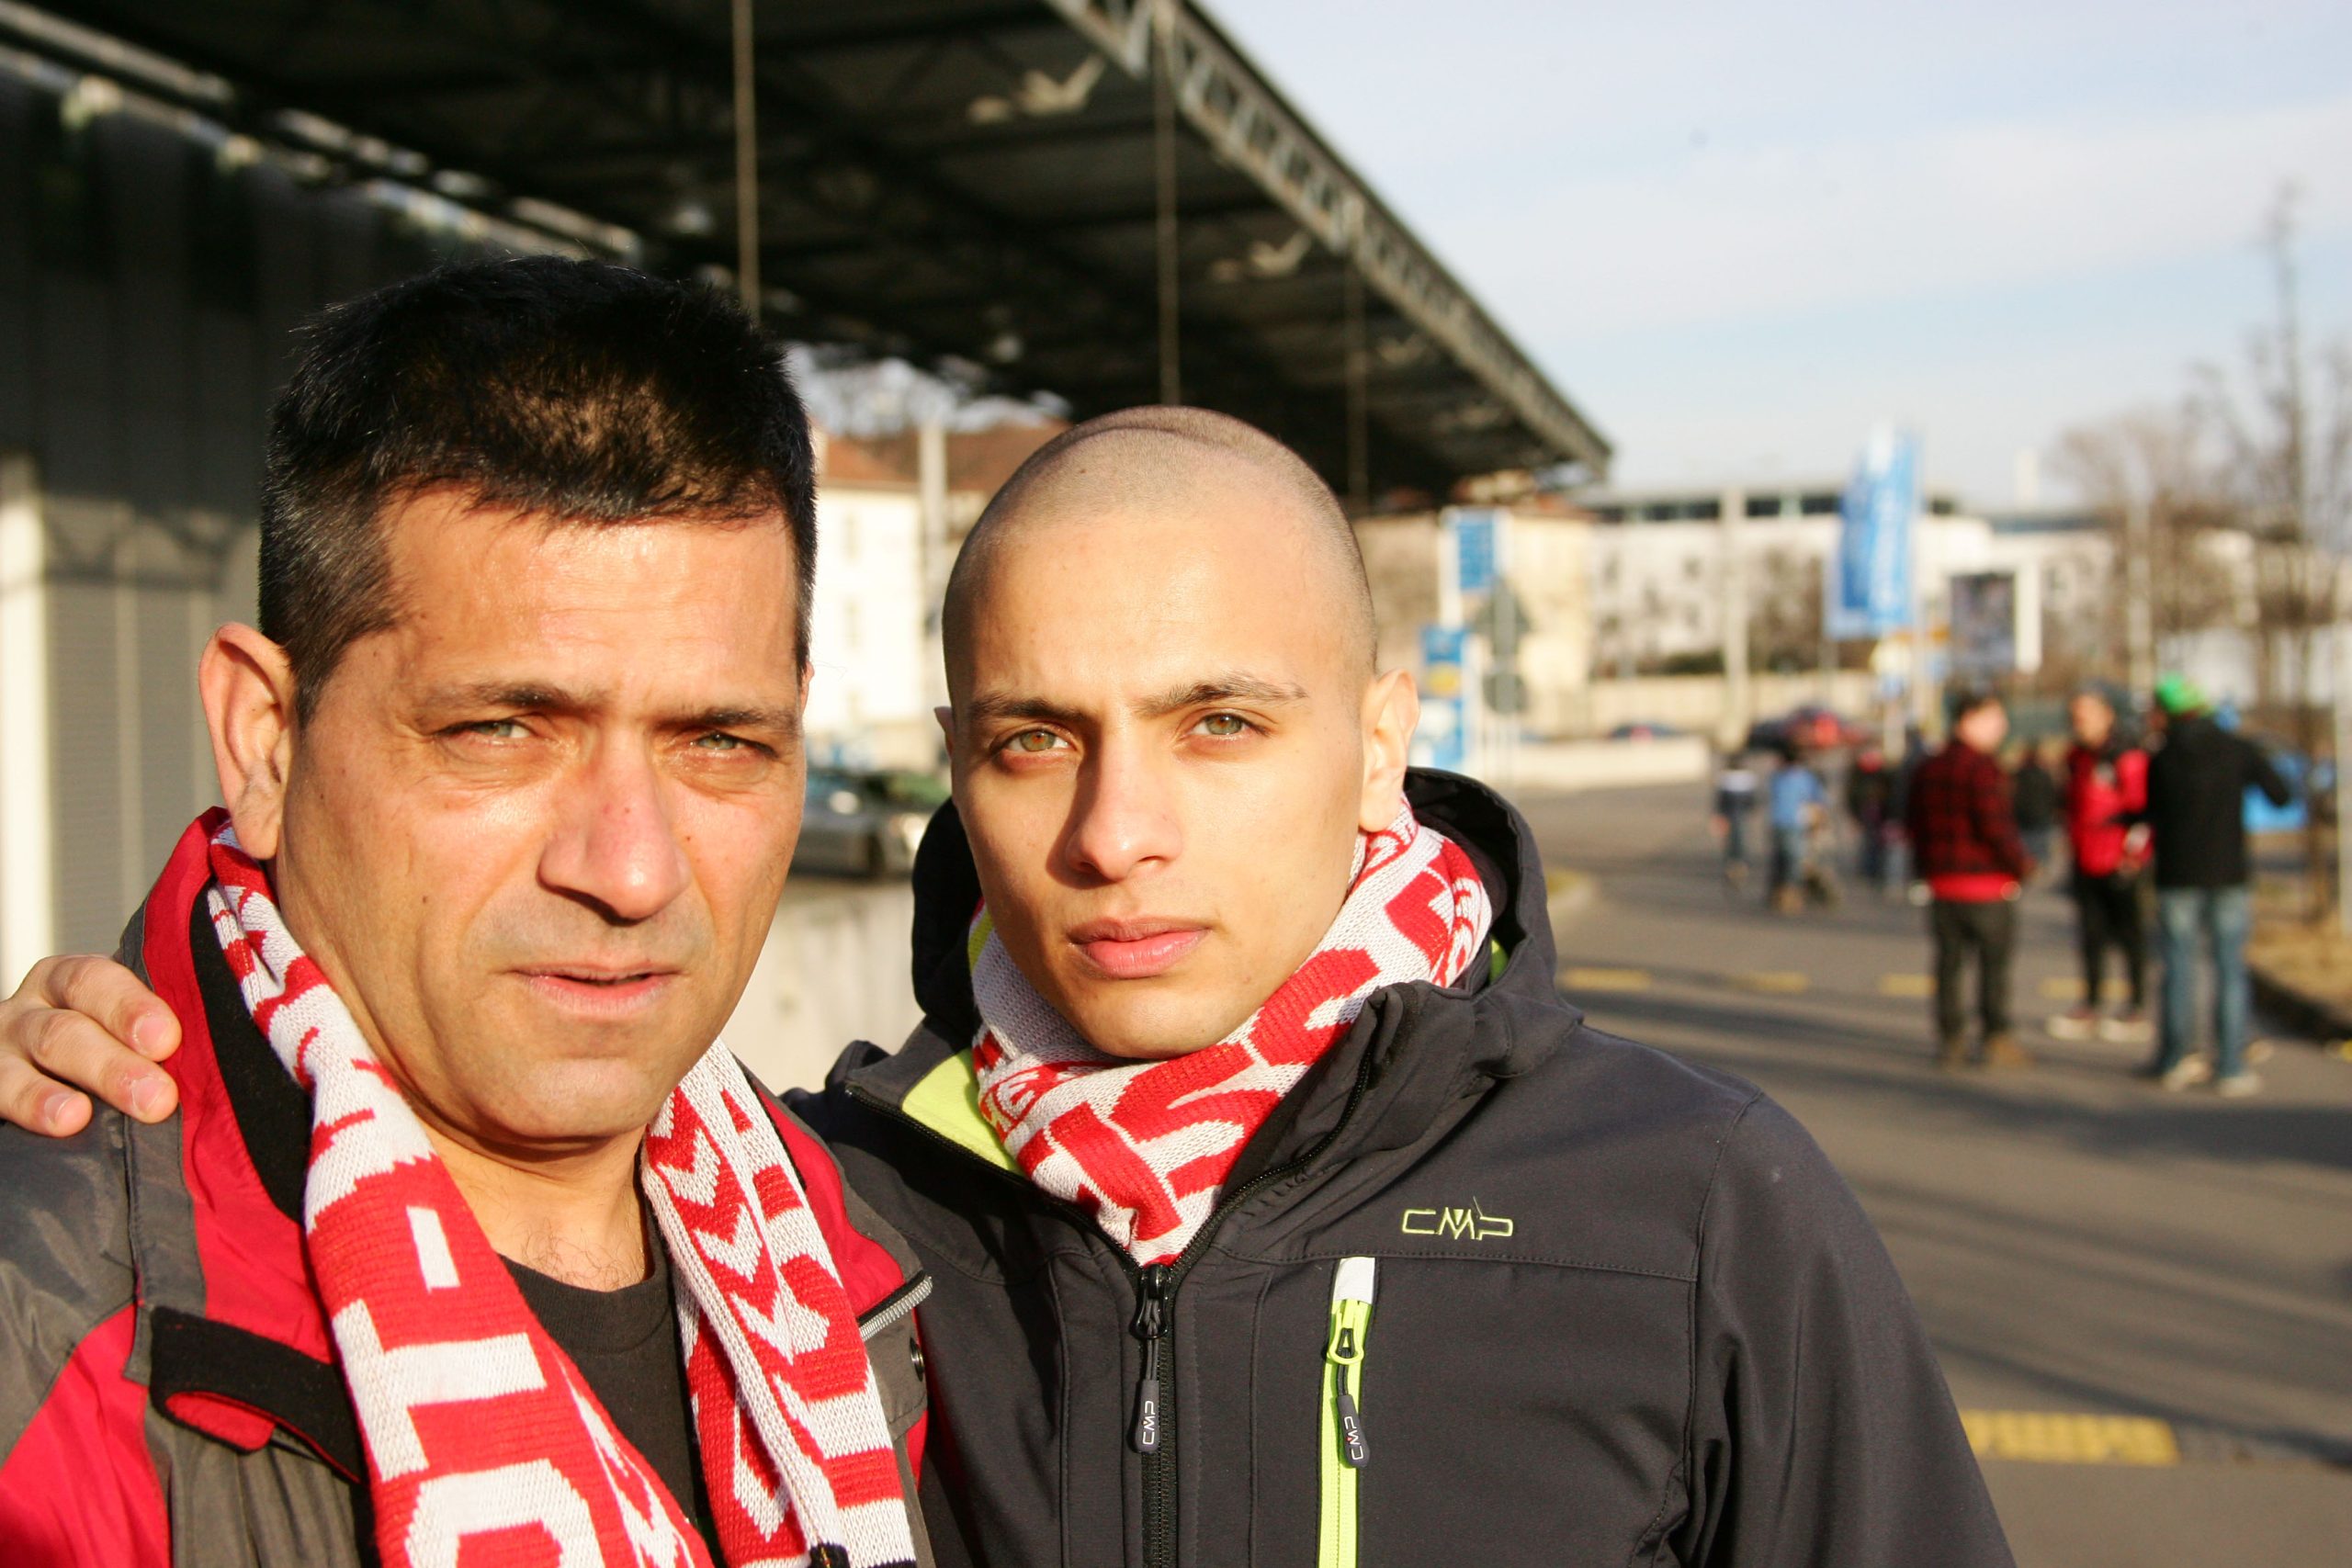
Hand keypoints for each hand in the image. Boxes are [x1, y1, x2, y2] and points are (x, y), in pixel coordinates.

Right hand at [0, 956, 181, 1134]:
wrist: (53, 1078)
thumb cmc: (117, 1048)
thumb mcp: (132, 1029)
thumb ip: (165, 1038)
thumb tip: (226, 1060)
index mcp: (72, 982)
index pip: (95, 980)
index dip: (130, 1007)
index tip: (167, 1040)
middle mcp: (30, 1012)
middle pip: (62, 1032)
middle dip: (110, 1065)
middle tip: (156, 1098)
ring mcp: (0, 1055)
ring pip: (16, 1071)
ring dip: (50, 1098)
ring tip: (76, 1118)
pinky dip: (25, 1113)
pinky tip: (53, 1127)